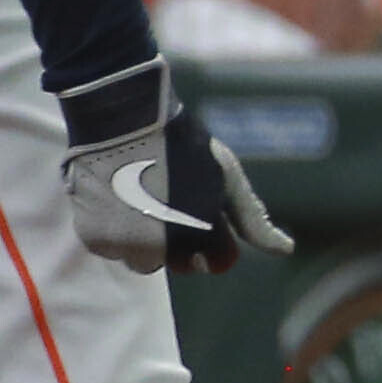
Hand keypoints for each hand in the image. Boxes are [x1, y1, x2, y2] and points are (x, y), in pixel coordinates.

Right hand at [54, 59, 292, 276]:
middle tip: (168, 198)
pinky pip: (111, 247)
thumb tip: (286, 250)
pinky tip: (118, 196)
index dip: (212, 237)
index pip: (214, 261)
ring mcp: (125, 245)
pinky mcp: (95, 240)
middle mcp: (162, 247)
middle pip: (176, 263)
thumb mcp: (227, 177)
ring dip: (143, 239)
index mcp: (200, 232)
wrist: (122, 120)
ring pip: (141, 259)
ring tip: (142, 195)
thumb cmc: (183, 144)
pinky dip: (114, 230)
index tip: (202, 210)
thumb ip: (253, 220)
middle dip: (177, 240)